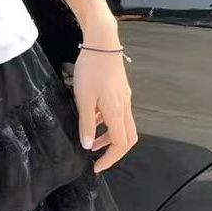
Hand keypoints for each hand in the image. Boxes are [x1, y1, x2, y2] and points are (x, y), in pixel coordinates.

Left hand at [71, 22, 137, 172]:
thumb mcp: (83, 98)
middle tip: (98, 159)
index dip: (110, 159)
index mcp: (117, 112)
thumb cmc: (91, 69)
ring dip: (109, 137)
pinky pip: (117, 113)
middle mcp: (125, 107)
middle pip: (128, 138)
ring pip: (122, 125)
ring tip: (91, 142)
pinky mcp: (120, 91)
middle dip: (114, 151)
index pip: (120, 144)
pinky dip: (107, 122)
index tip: (96, 167)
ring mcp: (124, 98)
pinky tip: (93, 118)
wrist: (102, 43)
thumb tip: (88, 146)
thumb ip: (86, 123)